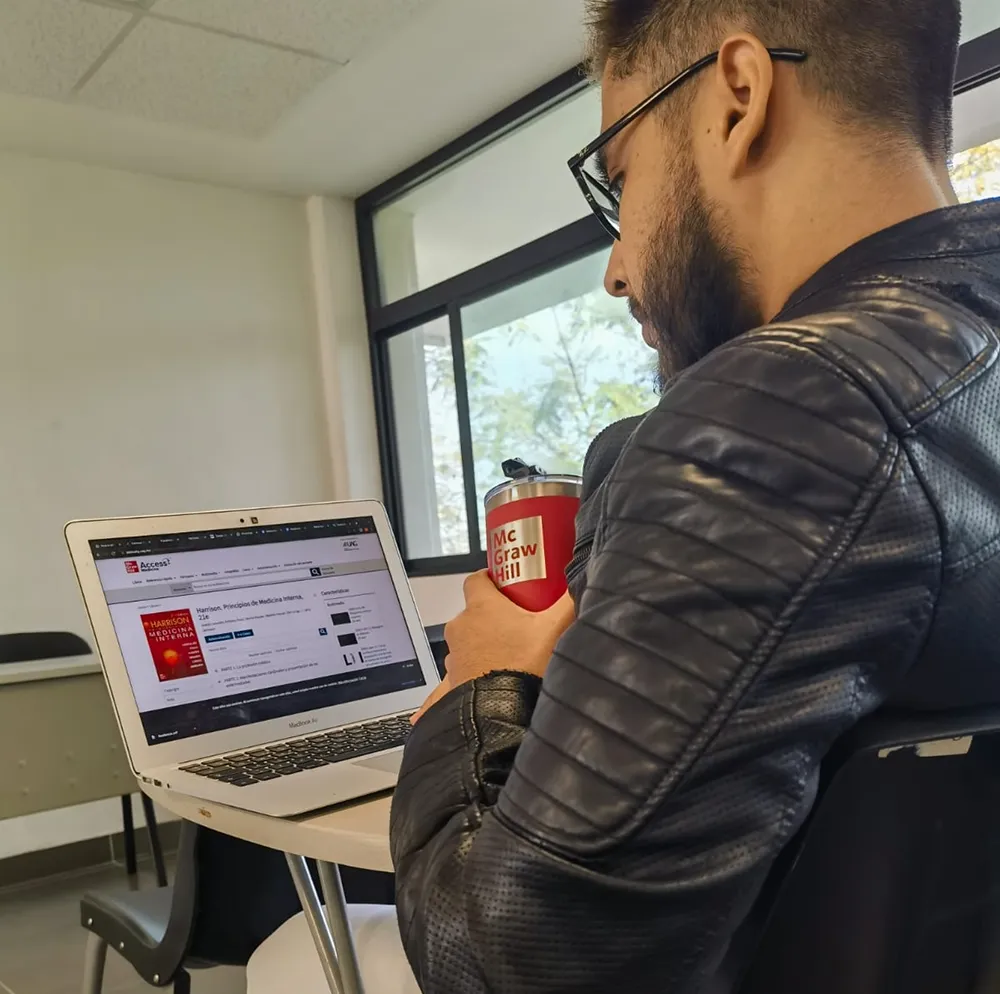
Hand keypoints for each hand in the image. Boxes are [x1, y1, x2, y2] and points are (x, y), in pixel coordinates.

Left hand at [412, 571, 574, 723]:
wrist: (500, 715)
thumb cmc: (524, 664)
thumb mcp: (554, 629)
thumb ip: (569, 602)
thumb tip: (583, 581)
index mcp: (481, 607)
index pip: (476, 579)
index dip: (491, 580)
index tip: (508, 586)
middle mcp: (461, 627)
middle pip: (475, 612)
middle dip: (493, 616)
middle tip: (519, 625)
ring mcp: (454, 655)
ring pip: (469, 641)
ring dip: (484, 644)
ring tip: (510, 655)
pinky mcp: (452, 680)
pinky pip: (462, 668)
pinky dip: (474, 669)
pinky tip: (491, 677)